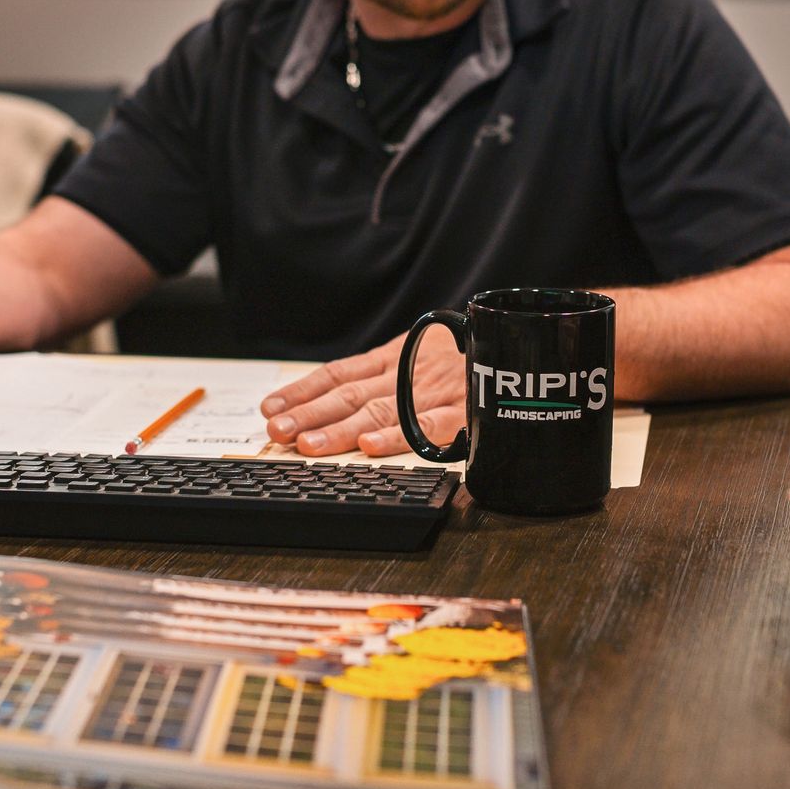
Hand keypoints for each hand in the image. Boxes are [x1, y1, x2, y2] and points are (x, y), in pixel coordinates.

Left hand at [260, 325, 464, 456]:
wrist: (517, 339)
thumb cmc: (463, 353)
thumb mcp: (419, 349)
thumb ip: (384, 368)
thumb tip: (333, 395)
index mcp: (393, 358)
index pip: (337, 373)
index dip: (303, 391)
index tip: (272, 407)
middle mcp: (405, 374)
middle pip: (349, 396)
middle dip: (310, 414)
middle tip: (278, 431)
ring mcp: (431, 393)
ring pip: (379, 412)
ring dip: (340, 430)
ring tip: (307, 444)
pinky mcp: (461, 409)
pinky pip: (426, 426)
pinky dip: (397, 437)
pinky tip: (369, 449)